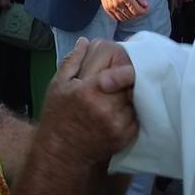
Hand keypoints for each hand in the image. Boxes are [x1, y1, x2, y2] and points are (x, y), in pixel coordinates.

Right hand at [36, 38, 137, 165]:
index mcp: (91, 91)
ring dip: (131, 96)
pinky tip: (118, 111)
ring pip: (136, 100)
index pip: (124, 72)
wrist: (60, 153)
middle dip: (128, 81)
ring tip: (118, 96)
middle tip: (119, 81)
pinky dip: (131, 112)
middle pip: (133, 85)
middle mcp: (107, 108)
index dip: (127, 68)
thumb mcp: (58, 85)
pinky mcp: (126, 137)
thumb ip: (73, 61)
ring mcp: (118, 124)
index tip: (123, 67)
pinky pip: (137, 117)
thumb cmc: (57, 116)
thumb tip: (86, 41)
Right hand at [97, 0, 149, 22]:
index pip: (137, 10)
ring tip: (133, 11)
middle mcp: (118, 4)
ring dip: (130, 16)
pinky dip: (122, 17)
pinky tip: (125, 12)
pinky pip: (116, 18)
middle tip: (140, 9)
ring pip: (124, 18)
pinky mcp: (107, 9)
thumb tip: (145, 4)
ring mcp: (112, 7)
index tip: (146, 9)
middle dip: (138, 13)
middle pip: (131, 15)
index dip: (143, 11)